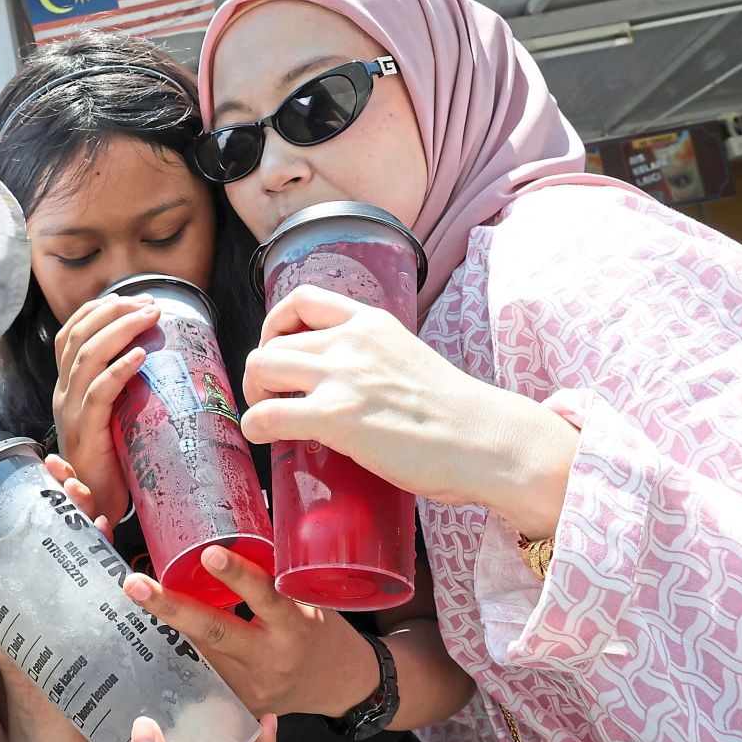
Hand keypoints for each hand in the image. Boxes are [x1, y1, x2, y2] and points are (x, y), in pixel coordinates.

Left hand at [0, 454, 109, 670]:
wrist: (35, 680)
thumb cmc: (8, 637)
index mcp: (33, 549)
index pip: (44, 506)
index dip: (49, 480)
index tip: (45, 461)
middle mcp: (62, 554)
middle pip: (72, 510)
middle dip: (72, 484)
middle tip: (63, 477)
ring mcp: (81, 572)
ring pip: (91, 529)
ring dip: (88, 507)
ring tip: (78, 495)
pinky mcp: (95, 595)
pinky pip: (106, 565)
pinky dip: (105, 543)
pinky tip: (101, 530)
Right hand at [52, 294, 160, 523]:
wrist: (97, 502)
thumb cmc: (112, 458)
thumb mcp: (115, 413)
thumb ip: (124, 388)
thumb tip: (156, 357)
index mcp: (68, 387)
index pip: (71, 334)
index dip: (97, 310)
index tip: (130, 298)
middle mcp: (64, 394)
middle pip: (79, 336)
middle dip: (114, 312)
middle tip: (149, 303)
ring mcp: (71, 412)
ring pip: (87, 356)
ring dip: (121, 330)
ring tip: (149, 317)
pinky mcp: (86, 432)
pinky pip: (99, 393)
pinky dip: (120, 369)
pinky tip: (140, 356)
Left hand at [122, 546, 378, 716]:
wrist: (338, 685)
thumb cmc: (321, 631)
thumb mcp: (306, 599)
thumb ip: (273, 575)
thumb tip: (231, 532)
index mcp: (295, 627)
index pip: (265, 596)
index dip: (238, 576)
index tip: (210, 553)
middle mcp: (271, 659)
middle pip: (214, 632)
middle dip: (170, 607)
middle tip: (135, 584)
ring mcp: (251, 686)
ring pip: (200, 652)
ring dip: (168, 623)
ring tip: (138, 595)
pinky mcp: (239, 702)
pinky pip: (204, 671)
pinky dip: (183, 647)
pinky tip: (159, 628)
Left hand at [241, 286, 576, 538]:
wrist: (487, 441)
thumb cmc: (455, 413)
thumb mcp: (408, 358)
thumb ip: (372, 358)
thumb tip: (344, 381)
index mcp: (371, 322)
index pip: (301, 300)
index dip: (275, 325)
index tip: (278, 349)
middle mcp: (351, 340)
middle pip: (272, 343)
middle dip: (262, 372)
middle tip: (272, 398)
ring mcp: (341, 376)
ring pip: (261, 369)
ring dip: (255, 394)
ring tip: (269, 415)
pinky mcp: (334, 416)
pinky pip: (267, 414)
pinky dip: (255, 426)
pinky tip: (264, 436)